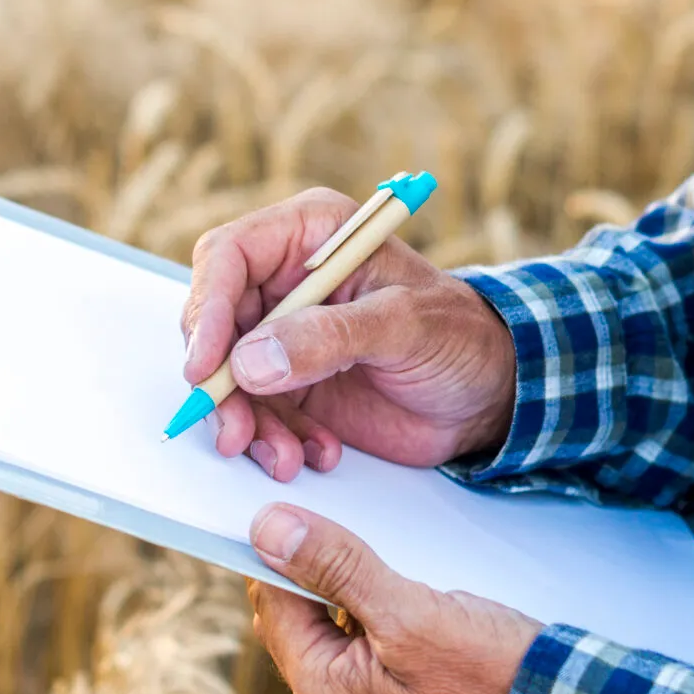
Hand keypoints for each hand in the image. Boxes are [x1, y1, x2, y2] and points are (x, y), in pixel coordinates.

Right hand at [181, 187, 517, 481]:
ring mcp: (282, 335)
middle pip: (213, 322)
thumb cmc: (459, 336)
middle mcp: (285, 281)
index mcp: (310, 235)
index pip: (228, 257)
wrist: (487, 393)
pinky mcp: (288, 384)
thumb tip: (251, 359)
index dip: (207, 308)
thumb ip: (330, 338)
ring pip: (227, 377)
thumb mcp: (405, 326)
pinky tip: (317, 454)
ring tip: (287, 458)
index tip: (205, 366)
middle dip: (219, 383)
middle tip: (236, 432)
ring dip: (248, 424)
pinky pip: (254, 414)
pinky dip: (274, 442)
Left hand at [246, 504, 541, 693]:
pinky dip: (387, 637)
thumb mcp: (410, 610)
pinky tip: (422, 612)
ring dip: (360, 606)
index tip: (298, 510)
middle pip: (306, 629)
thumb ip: (335, 568)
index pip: (275, 607)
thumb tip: (266, 530)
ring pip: (344, 648)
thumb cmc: (494, 676)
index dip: (281, 554)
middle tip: (358, 535)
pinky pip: (377, 673)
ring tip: (399, 571)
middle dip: (323, 580)